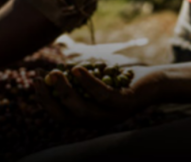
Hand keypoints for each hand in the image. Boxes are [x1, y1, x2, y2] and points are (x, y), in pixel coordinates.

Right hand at [33, 65, 162, 124]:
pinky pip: (102, 95)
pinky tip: (77, 69)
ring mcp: (111, 115)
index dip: (45, 101)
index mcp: (89, 117)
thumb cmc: (122, 80)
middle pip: (67, 115)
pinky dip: (87, 82)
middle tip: (39, 78)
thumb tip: (52, 72)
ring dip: (65, 91)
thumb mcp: (98, 82)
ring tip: (55, 73)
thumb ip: (78, 82)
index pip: (60, 115)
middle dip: (50, 98)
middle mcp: (98, 121)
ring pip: (82, 109)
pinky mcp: (123, 105)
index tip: (35, 81)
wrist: (155, 82)